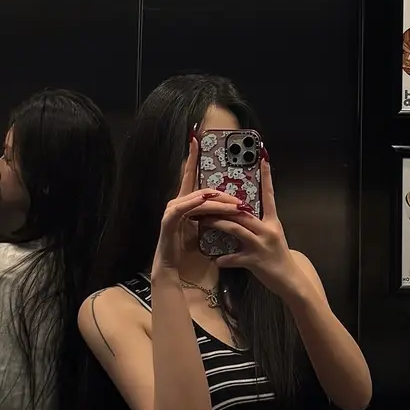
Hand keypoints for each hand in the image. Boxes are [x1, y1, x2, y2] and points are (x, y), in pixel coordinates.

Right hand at [152, 137, 240, 277]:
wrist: (175, 271)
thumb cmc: (189, 250)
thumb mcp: (206, 229)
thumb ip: (215, 215)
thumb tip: (236, 206)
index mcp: (188, 203)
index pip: (192, 176)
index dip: (193, 157)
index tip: (196, 138)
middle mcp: (179, 202)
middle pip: (204, 189)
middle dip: (224, 193)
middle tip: (242, 200)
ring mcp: (172, 210)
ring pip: (199, 199)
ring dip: (218, 202)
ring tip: (236, 206)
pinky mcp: (168, 221)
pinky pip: (183, 209)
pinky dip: (195, 203)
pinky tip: (205, 201)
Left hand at [210, 156, 298, 294]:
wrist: (290, 279)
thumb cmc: (278, 256)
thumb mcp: (272, 235)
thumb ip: (257, 225)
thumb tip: (242, 214)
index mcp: (273, 221)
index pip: (269, 195)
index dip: (267, 177)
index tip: (263, 158)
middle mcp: (268, 230)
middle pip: (243, 212)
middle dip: (223, 206)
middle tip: (205, 199)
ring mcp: (262, 245)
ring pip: (236, 230)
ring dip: (217, 224)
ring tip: (203, 221)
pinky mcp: (256, 261)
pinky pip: (235, 258)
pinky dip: (224, 259)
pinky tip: (215, 260)